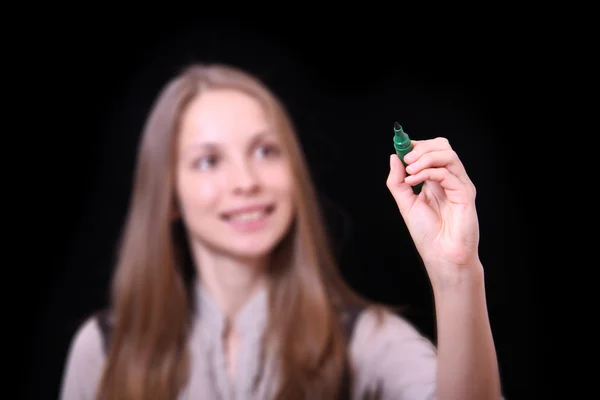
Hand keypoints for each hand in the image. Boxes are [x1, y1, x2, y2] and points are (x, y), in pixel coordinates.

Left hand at [386, 137, 480, 287]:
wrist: (441, 256)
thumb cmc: (427, 234)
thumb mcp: (405, 203)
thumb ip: (398, 181)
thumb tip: (394, 157)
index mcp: (436, 180)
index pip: (431, 151)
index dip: (415, 145)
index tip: (400, 147)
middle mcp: (449, 179)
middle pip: (442, 147)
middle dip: (422, 148)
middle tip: (406, 159)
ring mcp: (459, 185)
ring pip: (448, 155)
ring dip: (425, 158)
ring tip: (409, 170)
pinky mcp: (465, 194)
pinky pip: (448, 173)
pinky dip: (428, 172)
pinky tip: (414, 181)